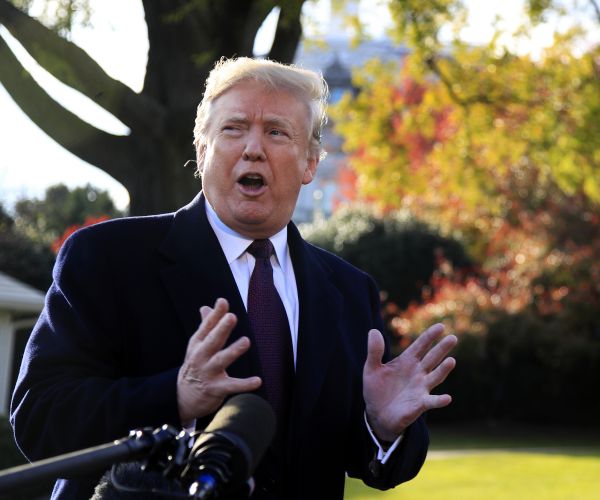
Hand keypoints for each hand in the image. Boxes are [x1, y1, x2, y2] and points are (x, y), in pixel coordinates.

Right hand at [177, 298, 261, 422]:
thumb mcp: (197, 346)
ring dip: (233, 351)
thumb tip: (206, 306)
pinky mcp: (216, 389)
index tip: (223, 301)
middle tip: (232, 316)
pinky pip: (232, 386)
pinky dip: (245, 384)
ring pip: (221, 360)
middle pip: (212, 341)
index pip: (206, 326)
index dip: (215, 314)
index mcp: (197, 344)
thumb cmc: (196, 364)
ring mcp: (208, 373)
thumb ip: (205, 326)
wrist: (183, 397)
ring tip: (246, 341)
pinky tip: (258, 381)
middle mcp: (201, 357)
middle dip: (221, 328)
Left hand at [363, 324, 456, 441]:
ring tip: (451, 361)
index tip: (440, 326)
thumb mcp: (371, 368)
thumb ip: (374, 351)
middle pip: (432, 358)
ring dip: (444, 370)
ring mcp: (421, 388)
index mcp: (407, 361)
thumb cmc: (376, 389)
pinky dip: (440, 400)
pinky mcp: (420, 404)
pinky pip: (432, 402)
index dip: (430, 336)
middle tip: (453, 338)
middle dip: (442, 348)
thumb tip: (373, 331)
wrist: (377, 414)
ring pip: (435, 376)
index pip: (420, 345)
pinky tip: (447, 398)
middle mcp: (417, 372)